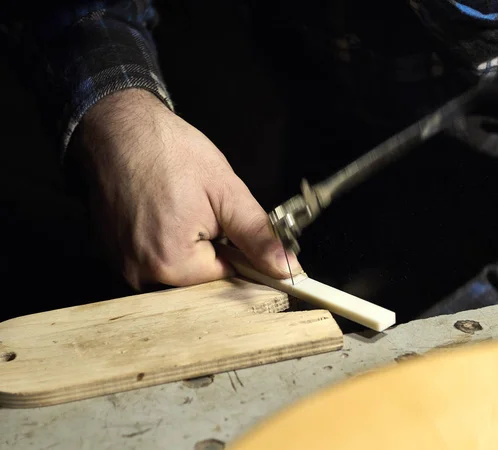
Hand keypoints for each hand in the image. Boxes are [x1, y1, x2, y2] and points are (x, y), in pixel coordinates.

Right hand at [75, 89, 301, 289]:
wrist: (119, 129)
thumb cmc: (170, 153)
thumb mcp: (226, 192)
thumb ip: (258, 237)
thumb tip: (286, 268)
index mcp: (172, 263)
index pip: (226, 276)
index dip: (236, 249)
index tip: (229, 221)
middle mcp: (141, 273)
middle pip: (198, 277)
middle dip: (209, 247)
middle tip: (200, 208)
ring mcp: (122, 264)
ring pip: (175, 267)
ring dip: (185, 243)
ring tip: (178, 206)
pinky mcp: (112, 253)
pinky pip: (151, 258)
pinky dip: (162, 239)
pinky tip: (160, 211)